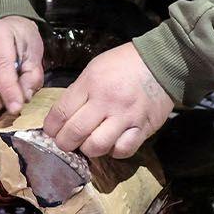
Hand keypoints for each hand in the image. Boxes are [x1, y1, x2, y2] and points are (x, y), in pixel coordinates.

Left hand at [44, 42, 174, 158]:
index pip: (61, 112)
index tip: (52, 131)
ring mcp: (125, 117)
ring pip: (97, 146)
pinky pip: (123, 150)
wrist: (162, 62)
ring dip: (88, 149)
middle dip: (64, 143)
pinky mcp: (142, 128)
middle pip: (75, 132)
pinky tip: (112, 144)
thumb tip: (64, 114)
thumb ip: (80, 91)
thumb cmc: (124, 64)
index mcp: (91, 83)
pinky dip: (114, 151)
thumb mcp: (95, 68)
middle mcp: (106, 101)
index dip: (51, 127)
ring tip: (88, 144)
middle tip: (66, 142)